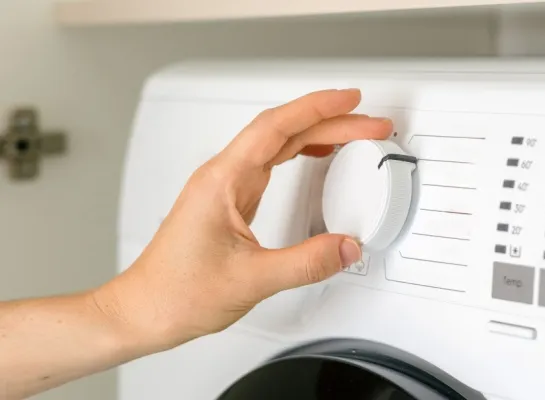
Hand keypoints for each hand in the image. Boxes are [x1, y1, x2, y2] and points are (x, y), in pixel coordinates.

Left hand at [93, 89, 392, 352]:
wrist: (144, 311)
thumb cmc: (175, 292)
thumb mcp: (252, 280)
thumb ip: (307, 263)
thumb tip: (346, 246)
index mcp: (223, 181)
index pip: (276, 127)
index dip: (317, 109)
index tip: (349, 101)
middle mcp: (222, 177)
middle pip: (283, 131)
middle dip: (330, 121)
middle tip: (369, 123)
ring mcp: (225, 188)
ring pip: (277, 144)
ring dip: (317, 133)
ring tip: (352, 132)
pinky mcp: (230, 202)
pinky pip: (271, 162)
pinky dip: (299, 152)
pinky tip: (316, 155)